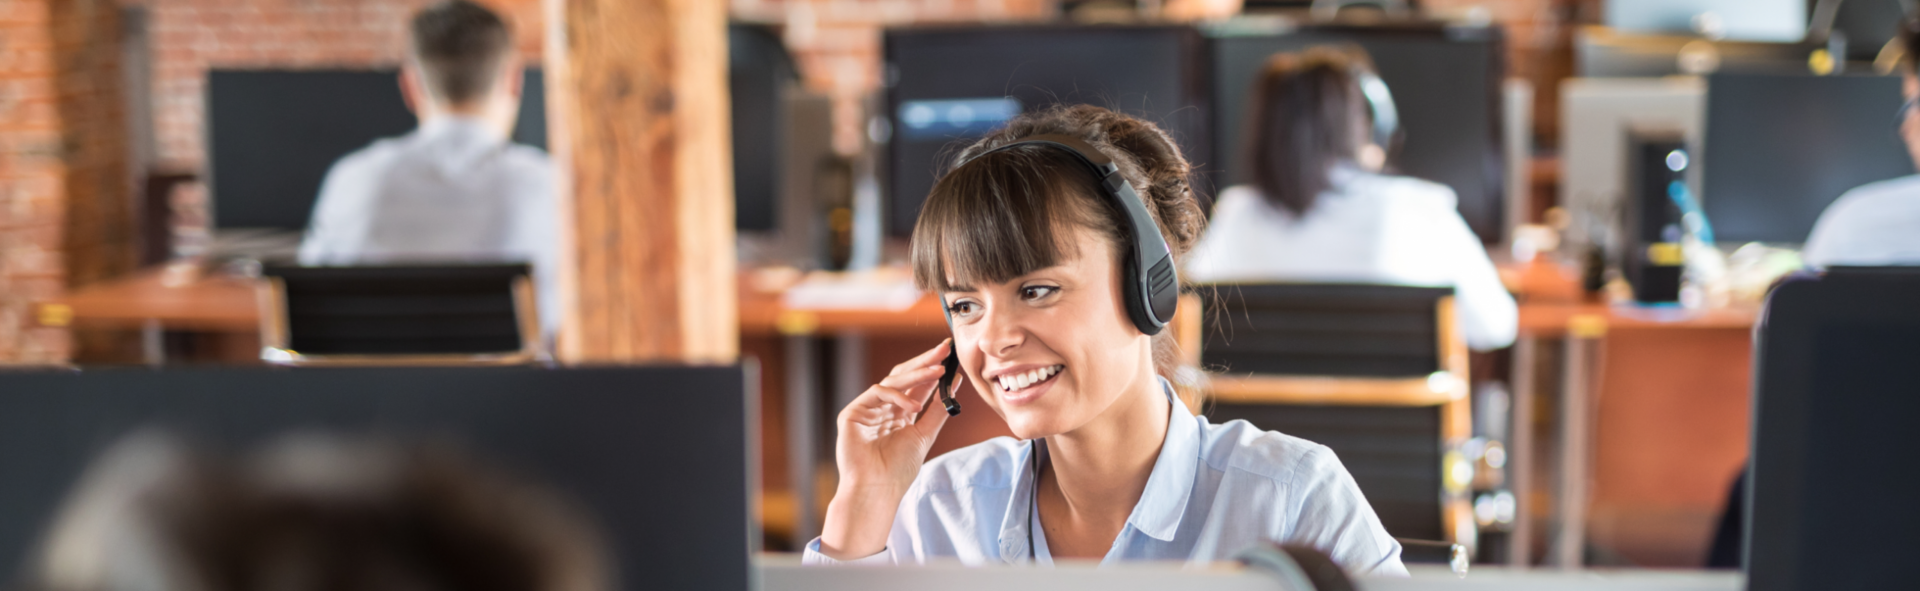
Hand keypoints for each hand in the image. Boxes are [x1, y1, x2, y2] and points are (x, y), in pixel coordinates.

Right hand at [818, 339, 958, 558]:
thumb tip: (955, 382)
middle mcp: (883, 408)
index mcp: (899, 414)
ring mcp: (867, 409)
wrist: (876, 490)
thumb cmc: (898, 470)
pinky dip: (897, 395)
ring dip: (917, 373)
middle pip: (904, 377)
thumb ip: (937, 409)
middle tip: (944, 348)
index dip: (933, 369)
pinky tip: (913, 405)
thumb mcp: (924, 435)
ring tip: (938, 370)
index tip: (950, 355)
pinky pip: (877, 392)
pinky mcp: (853, 413)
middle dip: (925, 361)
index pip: (918, 385)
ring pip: (892, 381)